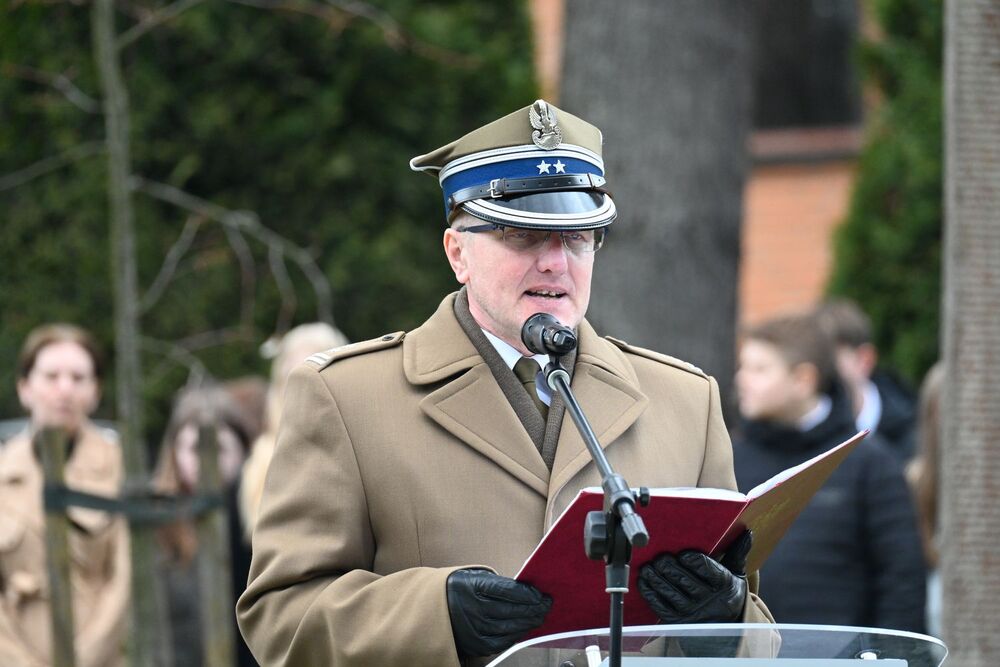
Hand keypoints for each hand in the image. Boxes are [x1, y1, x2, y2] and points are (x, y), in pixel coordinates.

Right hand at [446, 569, 551, 658]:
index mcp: (473, 585)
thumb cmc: (461, 589)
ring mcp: (472, 627)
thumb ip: (498, 584)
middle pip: (510, 610)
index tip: (540, 595)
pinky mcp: (473, 643)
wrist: (435, 606)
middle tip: (546, 606)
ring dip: (528, 623)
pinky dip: (515, 637)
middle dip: (533, 609)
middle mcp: (471, 607)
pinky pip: (500, 642)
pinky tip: (523, 630)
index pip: (506, 590)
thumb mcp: (476, 577)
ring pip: (508, 628)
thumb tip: (527, 591)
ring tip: (539, 617)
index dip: (527, 594)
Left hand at [637, 530, 751, 623]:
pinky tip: (644, 582)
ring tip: (647, 567)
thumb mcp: (736, 576)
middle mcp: (708, 601)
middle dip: (669, 568)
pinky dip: (650, 593)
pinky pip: (661, 607)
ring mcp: (692, 613)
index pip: (706, 569)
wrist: (724, 629)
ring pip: (671, 593)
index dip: (692, 560)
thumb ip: (737, 553)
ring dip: (656, 579)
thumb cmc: (727, 594)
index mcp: (724, 586)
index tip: (682, 553)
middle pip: (685, 581)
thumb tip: (747, 532)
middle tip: (660, 557)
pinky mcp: (677, 622)